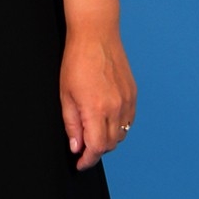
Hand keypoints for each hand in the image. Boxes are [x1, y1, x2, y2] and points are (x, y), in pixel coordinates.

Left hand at [59, 25, 136, 170]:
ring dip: (107, 139)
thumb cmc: (76, 60)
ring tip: (93, 131)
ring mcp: (127, 101)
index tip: (80, 164)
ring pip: (121, 134)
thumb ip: (71, 123)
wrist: (95, 34)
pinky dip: (118, 127)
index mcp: (96, 109)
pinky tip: (106, 119)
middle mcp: (116, 108)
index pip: (96, 148)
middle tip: (83, 146)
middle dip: (96, 150)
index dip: (87, 160)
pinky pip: (129, 121)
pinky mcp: (133, 94)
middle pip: (109, 144)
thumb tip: (76, 146)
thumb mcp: (65, 93)